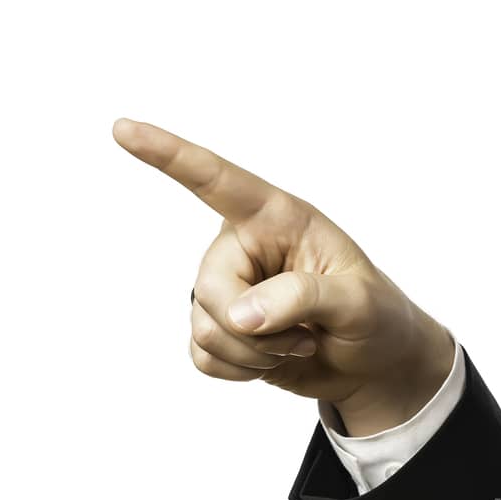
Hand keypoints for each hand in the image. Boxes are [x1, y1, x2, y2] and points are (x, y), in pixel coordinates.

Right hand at [112, 117, 455, 435]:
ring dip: (256, 354)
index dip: (168, 154)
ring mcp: (227, 289)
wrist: (375, 364)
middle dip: (255, 329)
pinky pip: (203, 356)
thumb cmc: (377, 318)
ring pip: (206, 329)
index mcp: (278, 218)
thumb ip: (304, 299)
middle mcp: (243, 248)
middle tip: (306, 337)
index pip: (217, 180)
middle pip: (213, 289)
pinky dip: (241, 371)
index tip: (123, 128)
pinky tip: (274, 360)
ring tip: (300, 344)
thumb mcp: (360, 302)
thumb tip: (240, 316)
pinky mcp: (220, 331)